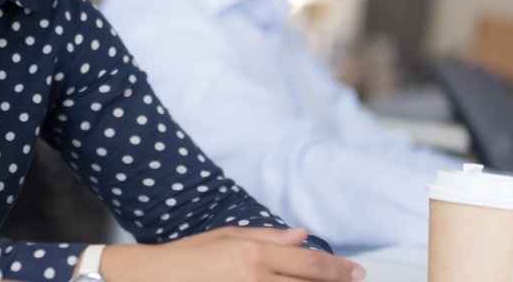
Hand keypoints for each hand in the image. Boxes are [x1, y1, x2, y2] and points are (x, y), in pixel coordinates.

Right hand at [98, 227, 364, 281]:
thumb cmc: (186, 257)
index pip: (310, 264)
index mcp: (253, 254)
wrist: (154, 279)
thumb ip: (268, 236)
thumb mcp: (226, 236)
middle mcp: (255, 278)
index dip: (340, 269)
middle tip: (353, 281)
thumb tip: (302, 235)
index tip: (358, 272)